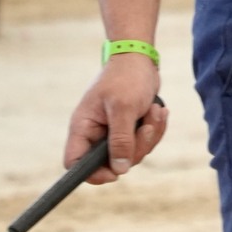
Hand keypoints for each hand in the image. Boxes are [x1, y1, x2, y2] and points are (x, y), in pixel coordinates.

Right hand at [63, 54, 167, 181]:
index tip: (114, 173)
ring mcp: (112, 132)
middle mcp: (95, 133)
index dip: (90, 174)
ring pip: (131, 154)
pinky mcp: (128, 129)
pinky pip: (143, 143)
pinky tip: (158, 110)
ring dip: (149, 135)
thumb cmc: (127, 78)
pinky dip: (154, 129)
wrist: (140, 58)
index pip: (74, 163)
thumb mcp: (124, 108)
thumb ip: (121, 140)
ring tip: (155, 110)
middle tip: (146, 126)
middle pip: (111, 163)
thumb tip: (119, 170)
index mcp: (83, 127)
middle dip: (135, 148)